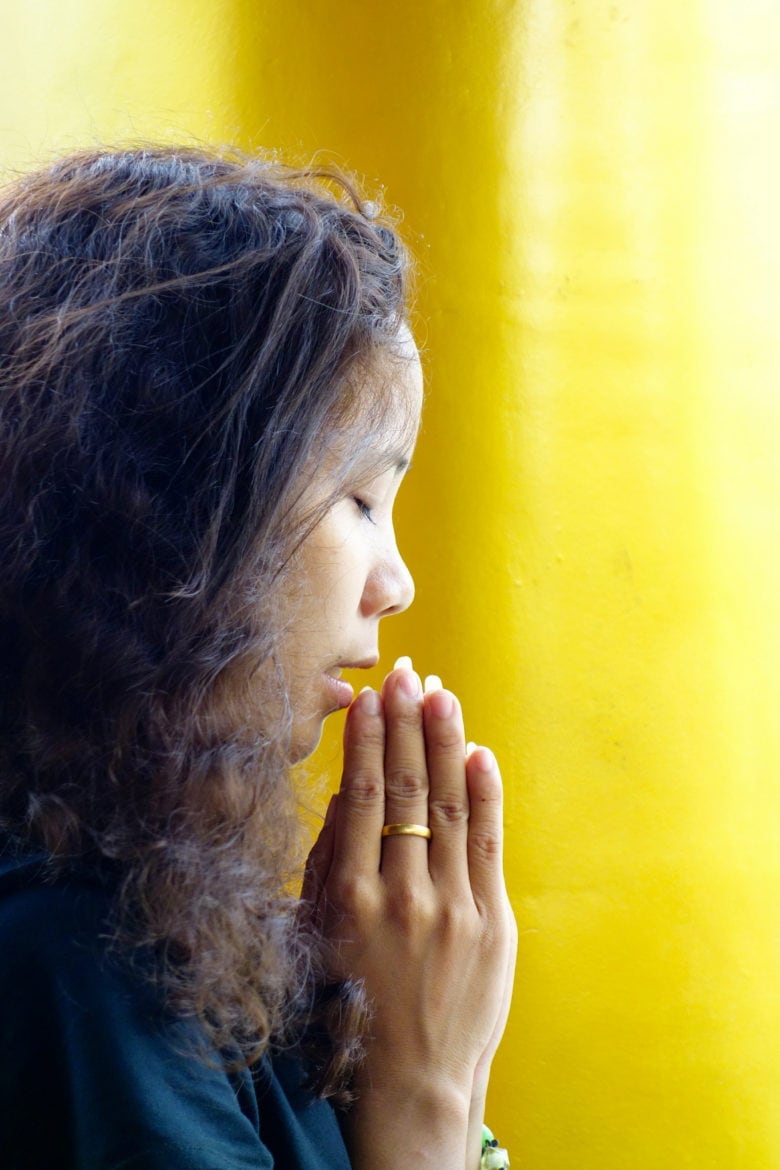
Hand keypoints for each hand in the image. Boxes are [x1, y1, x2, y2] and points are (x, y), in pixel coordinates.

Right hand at [303, 660, 516, 1168]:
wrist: (413, 1081)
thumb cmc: (351, 1009)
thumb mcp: (320, 938)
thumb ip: (328, 864)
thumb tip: (345, 792)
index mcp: (350, 900)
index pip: (360, 798)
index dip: (366, 741)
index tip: (368, 698)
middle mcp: (403, 897)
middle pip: (405, 791)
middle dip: (406, 724)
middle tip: (405, 674)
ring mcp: (454, 909)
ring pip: (450, 806)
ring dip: (446, 742)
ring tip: (441, 692)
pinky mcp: (494, 923)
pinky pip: (490, 844)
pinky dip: (486, 794)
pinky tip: (478, 752)